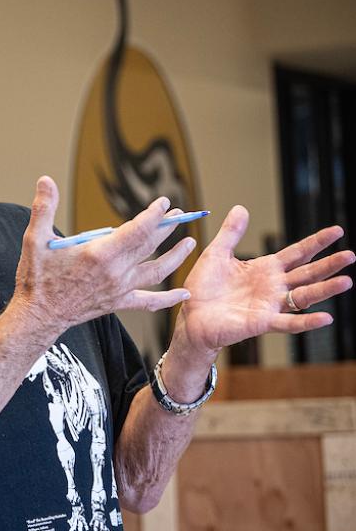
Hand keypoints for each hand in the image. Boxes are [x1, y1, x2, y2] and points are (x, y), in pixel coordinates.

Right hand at [12, 176, 195, 333]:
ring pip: (157, 271)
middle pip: (151, 245)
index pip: (138, 229)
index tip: (163, 203)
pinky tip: (185, 295)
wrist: (39, 315)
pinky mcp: (118, 302)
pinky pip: (149, 302)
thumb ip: (44, 207)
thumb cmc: (36, 278)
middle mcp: (115, 271)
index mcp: (99, 253)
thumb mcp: (35, 239)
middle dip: (168, 227)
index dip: (154, 214)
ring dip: (176, 256)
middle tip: (180, 214)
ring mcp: (119, 288)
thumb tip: (45, 180)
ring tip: (189, 243)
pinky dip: (169, 299)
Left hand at [175, 206, 353, 352]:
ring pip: (304, 296)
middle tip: (351, 255)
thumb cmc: (203, 288)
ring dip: (325, 290)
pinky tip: (326, 318)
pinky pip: (288, 323)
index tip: (337, 231)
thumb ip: (230, 233)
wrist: (190, 315)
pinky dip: (307, 322)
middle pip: (308, 273)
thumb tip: (241, 207)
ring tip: (346, 281)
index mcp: (265, 269)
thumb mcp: (216, 254)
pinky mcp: (261, 322)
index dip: (316, 242)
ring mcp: (270, 305)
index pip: (297, 253)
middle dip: (329, 265)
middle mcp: (273, 287)